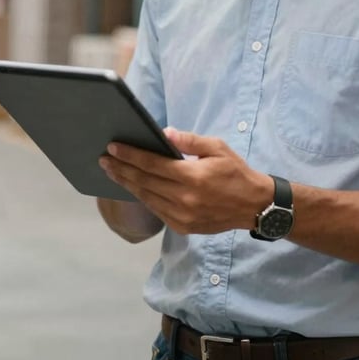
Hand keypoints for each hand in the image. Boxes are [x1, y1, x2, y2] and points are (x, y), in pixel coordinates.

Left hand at [99, 128, 272, 234]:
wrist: (254, 205)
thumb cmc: (236, 172)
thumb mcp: (217, 148)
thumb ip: (189, 141)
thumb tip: (164, 133)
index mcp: (192, 177)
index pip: (152, 164)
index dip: (130, 155)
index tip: (112, 148)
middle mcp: (184, 199)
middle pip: (144, 182)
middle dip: (121, 169)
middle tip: (104, 159)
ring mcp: (182, 216)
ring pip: (147, 198)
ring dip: (127, 184)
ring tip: (112, 172)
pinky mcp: (183, 227)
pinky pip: (156, 210)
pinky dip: (143, 197)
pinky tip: (133, 187)